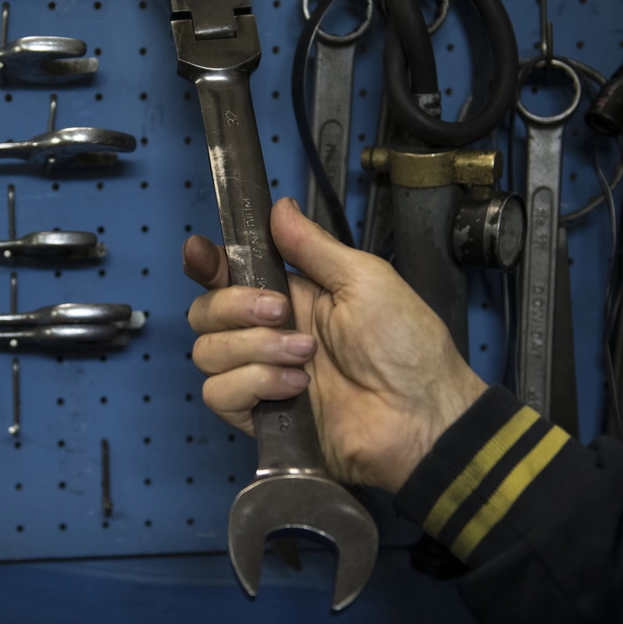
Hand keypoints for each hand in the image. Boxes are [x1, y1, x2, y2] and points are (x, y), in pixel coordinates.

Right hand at [183, 197, 486, 492]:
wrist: (421, 414)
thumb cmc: (406, 345)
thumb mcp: (364, 279)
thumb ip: (313, 246)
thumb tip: (278, 206)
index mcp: (291, 295)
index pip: (227, 275)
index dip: (206, 263)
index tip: (201, 255)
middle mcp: (268, 333)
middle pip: (205, 312)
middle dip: (234, 305)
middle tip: (282, 311)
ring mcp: (261, 376)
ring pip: (207, 352)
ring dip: (255, 348)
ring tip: (305, 357)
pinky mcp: (260, 416)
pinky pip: (219, 394)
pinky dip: (253, 384)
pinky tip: (295, 388)